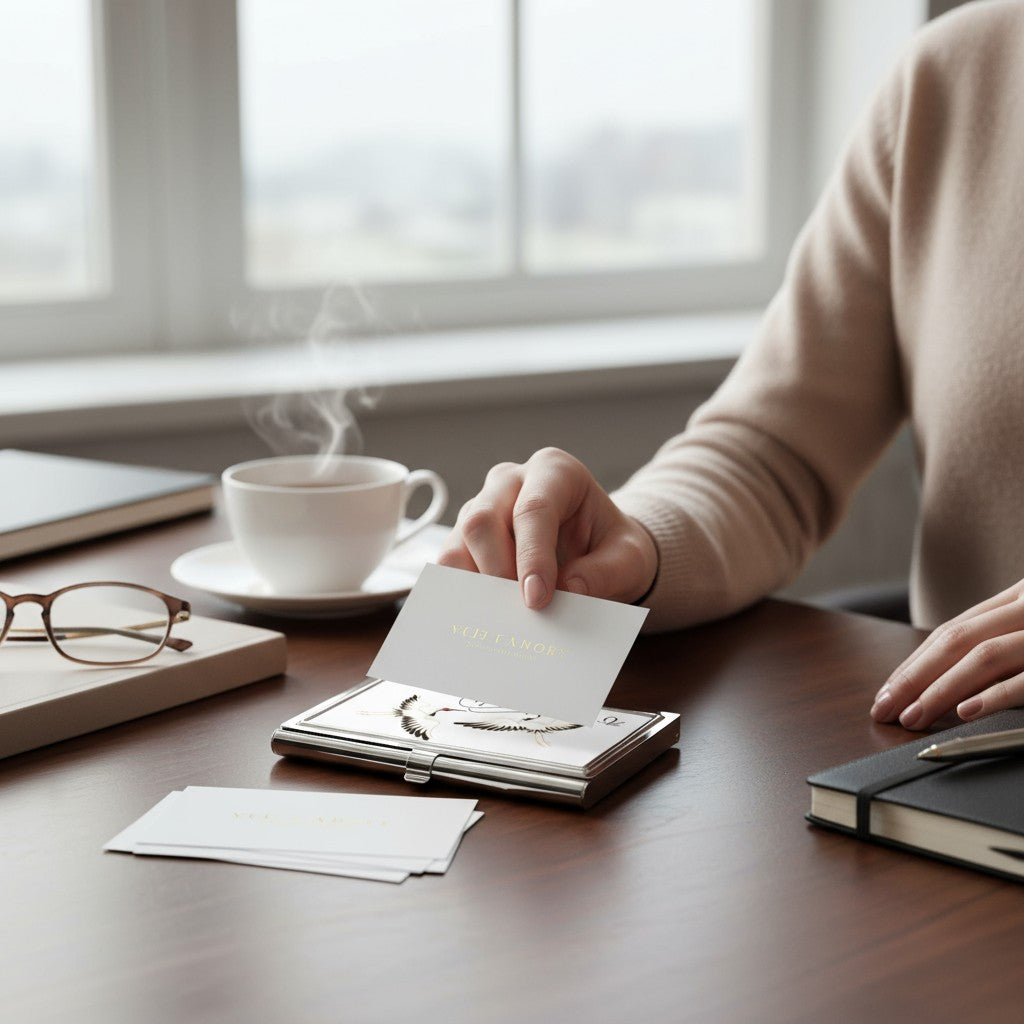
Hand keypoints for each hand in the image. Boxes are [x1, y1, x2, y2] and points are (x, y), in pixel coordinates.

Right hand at [436, 447, 658, 609]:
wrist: (598, 551)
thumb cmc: (611, 546)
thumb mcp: (629, 558)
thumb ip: (607, 572)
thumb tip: (570, 591)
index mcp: (555, 471)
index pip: (534, 509)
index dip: (532, 556)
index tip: (537, 599)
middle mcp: (511, 481)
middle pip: (482, 519)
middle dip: (497, 571)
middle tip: (519, 613)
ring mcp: (483, 506)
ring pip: (458, 541)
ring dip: (476, 585)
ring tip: (503, 619)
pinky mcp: (466, 536)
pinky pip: (450, 561)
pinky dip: (462, 592)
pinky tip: (483, 616)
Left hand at [871, 579, 1023, 728]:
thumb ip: (994, 641)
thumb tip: (939, 679)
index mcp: (1015, 599)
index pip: (949, 632)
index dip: (913, 664)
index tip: (887, 692)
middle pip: (955, 642)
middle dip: (913, 679)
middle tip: (886, 710)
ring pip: (982, 656)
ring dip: (940, 690)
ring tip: (913, 718)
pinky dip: (993, 696)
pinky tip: (964, 712)